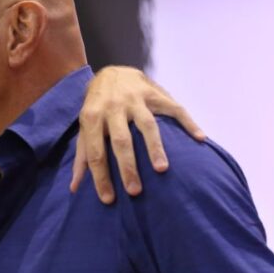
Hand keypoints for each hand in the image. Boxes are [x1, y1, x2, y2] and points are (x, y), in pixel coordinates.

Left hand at [71, 66, 204, 202]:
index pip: (95, 152)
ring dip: (154, 147)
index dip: (100, 177)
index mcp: (92, 118)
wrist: (110, 72)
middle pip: (121, 140)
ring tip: (161, 169)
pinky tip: (199, 138)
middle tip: (135, 191)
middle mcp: (113, 108)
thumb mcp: (84, 128)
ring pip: (147, 125)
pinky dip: (188, 122)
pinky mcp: (154, 93)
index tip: (109, 199)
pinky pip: (174, 108)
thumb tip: (74, 188)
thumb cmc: (96, 108)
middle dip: (127, 166)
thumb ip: (82, 156)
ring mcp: (135, 99)